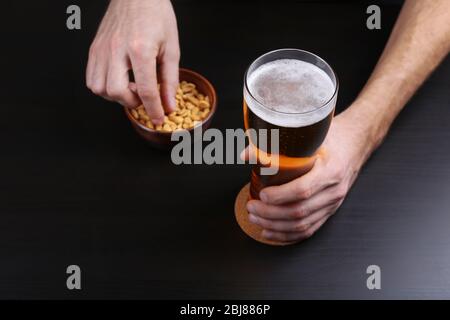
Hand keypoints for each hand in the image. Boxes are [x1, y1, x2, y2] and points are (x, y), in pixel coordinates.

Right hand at [86, 0, 179, 124]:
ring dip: (115, 96)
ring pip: (98, 88)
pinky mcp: (94, 48)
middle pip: (116, 92)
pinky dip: (103, 87)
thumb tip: (169, 105)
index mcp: (140, 49)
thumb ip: (170, 80)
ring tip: (130, 88)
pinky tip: (118, 81)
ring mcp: (102, 49)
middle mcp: (116, 49)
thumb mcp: (171, 48)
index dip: (154, 109)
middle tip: (143, 98)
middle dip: (131, 102)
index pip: (146, 90)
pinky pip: (91, 78)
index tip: (159, 118)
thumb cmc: (156, 15)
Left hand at [245, 112, 369, 241]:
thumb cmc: (332, 137)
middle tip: (252, 208)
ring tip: (256, 219)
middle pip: (299, 211)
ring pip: (302, 224)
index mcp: (330, 170)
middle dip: (270, 214)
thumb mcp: (309, 136)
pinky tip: (271, 232)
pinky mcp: (330, 211)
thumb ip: (278, 144)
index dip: (279, 196)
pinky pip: (309, 229)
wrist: (356, 143)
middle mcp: (333, 190)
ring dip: (275, 226)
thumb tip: (247, 154)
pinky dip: (287, 235)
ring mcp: (333, 203)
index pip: (303, 190)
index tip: (262, 195)